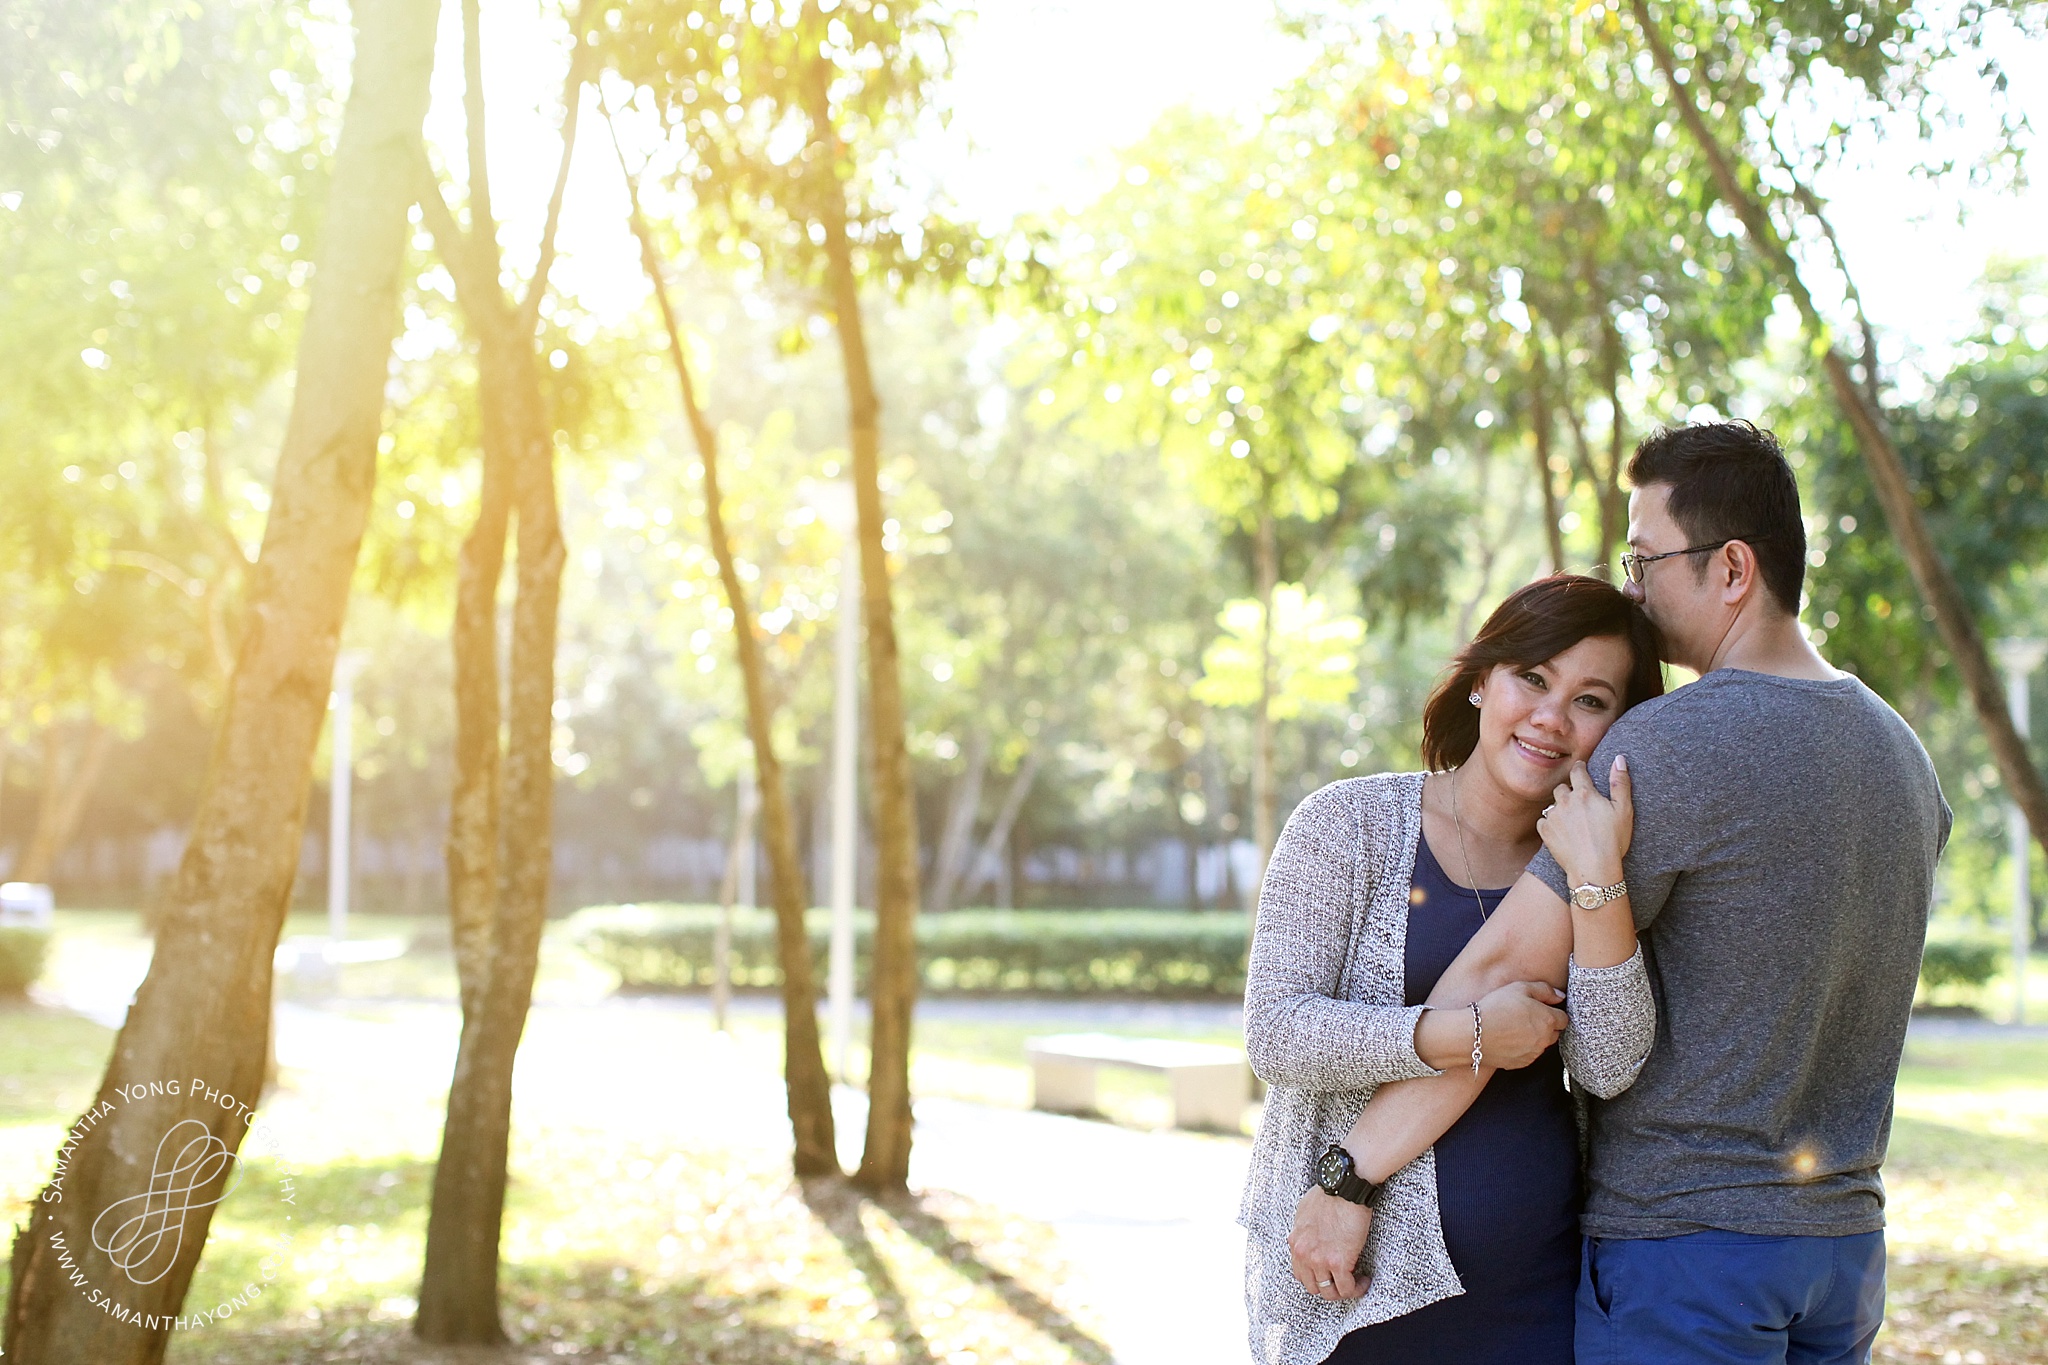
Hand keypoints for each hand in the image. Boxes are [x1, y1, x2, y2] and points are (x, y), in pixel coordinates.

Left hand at [1289, 1185, 1371, 1300]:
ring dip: (1343, 1291)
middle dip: (1329, 1286)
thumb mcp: (1304, 1212)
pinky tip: (1364, 1280)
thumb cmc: (1329, 1193)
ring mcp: (1319, 1260)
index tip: (1329, 1274)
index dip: (1316, 1277)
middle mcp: (1303, 1254)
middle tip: (1343, 1280)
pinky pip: (1346, 1288)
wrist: (1344, 1188)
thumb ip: (1304, 1230)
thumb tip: (1310, 1238)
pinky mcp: (1339, 1262)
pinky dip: (1357, 1288)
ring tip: (1355, 1282)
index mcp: (1295, 1242)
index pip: (1300, 1273)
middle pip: (1313, 1287)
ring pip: (1329, 1293)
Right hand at [1474, 980, 1567, 1068]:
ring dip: (1534, 1037)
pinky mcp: (1521, 1063)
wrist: (1473, 1034)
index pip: (1564, 1019)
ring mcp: (1533, 1054)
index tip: (1540, 1008)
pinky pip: (1528, 1054)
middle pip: (1554, 1033)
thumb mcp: (1520, 987)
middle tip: (1526, 1016)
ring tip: (1513, 1027)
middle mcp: (1545, 1040)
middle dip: (1545, 1026)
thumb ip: (1545, 990)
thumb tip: (1560, 996)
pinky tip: (1507, 1038)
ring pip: (1541, 1044)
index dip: (1553, 1012)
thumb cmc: (1496, 1007)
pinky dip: (1522, 1048)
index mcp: (1548, 1020)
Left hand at [1537, 755, 1632, 887]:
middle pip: (1562, 787)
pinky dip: (1551, 824)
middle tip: (1579, 802)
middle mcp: (1565, 801)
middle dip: (1569, 791)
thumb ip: (1620, 782)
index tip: (1581, 769)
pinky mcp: (1544, 831)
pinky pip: (1544, 821)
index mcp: (1585, 793)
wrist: (1594, 869)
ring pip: (1553, 804)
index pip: (1578, 771)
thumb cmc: (1613, 840)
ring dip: (1560, 808)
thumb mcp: (1624, 810)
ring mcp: (1553, 816)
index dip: (1580, 768)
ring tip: (1572, 820)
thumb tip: (1619, 758)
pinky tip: (1562, 832)